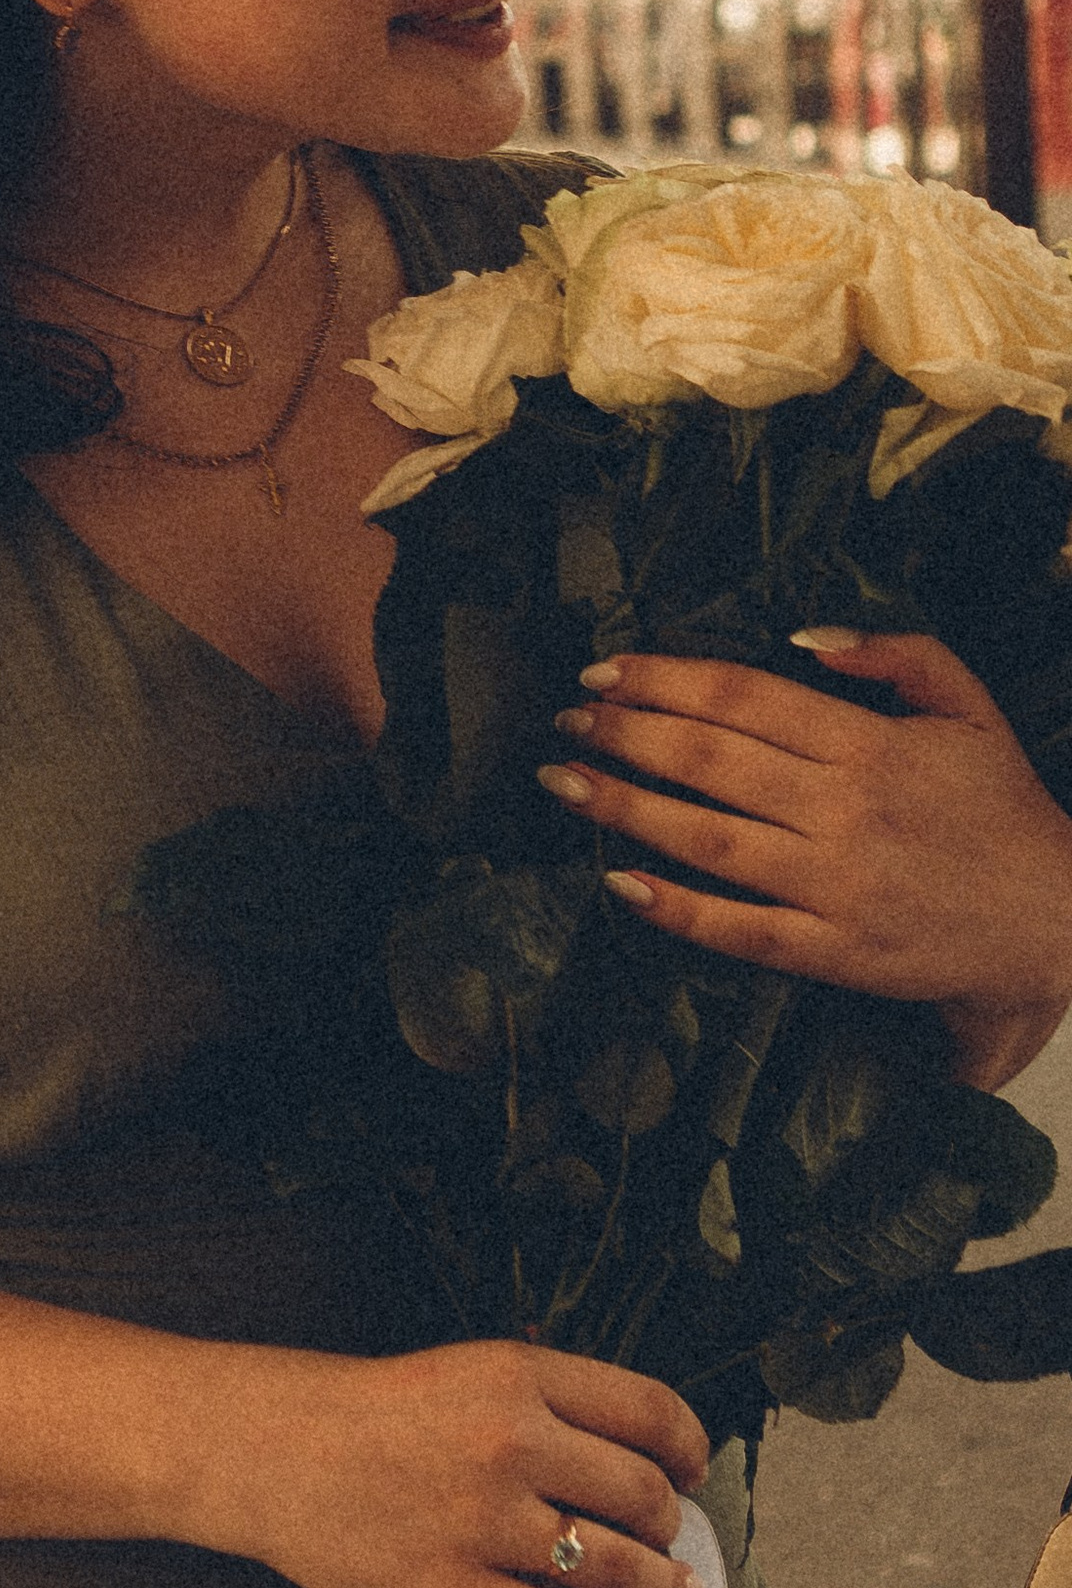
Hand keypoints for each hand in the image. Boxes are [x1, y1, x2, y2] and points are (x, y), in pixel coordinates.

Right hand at [234, 1339, 708, 1587]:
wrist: (268, 1449)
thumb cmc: (365, 1408)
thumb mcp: (462, 1370)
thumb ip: (543, 1400)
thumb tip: (634, 1451)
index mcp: (517, 1375)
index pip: (650, 1410)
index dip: (689, 1448)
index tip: (691, 1470)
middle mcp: (513, 1442)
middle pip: (644, 1493)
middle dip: (668, 1523)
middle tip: (661, 1534)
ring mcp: (486, 1521)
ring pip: (617, 1567)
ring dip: (660, 1586)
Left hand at [546, 635, 1071, 1087]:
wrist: (1061, 920)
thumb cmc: (1004, 806)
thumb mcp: (968, 705)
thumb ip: (895, 654)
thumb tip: (803, 635)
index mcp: (872, 743)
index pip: (744, 696)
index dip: (664, 678)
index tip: (605, 671)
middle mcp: (848, 809)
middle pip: (712, 760)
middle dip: (625, 733)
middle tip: (565, 719)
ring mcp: (840, 884)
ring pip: (713, 839)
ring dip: (627, 807)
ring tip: (564, 782)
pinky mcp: (839, 952)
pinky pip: (744, 929)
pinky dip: (678, 908)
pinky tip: (619, 881)